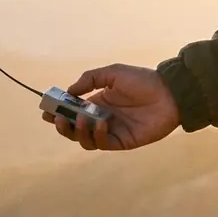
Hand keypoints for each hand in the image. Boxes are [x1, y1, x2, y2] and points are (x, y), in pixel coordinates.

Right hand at [42, 64, 180, 150]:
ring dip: (78, 132)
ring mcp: (111, 131)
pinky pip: (104, 143)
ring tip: (79, 119)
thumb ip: (89, 80)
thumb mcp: (113, 73)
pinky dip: (98, 135)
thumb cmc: (144, 80)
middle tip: (56, 119)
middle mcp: (101, 119)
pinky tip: (102, 123)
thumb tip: (69, 92)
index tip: (46, 110)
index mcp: (97, 103)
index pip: (71, 111)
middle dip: (62, 125)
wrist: (171, 93)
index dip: (57, 112)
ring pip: (85, 140)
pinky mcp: (123, 141)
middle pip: (73, 129)